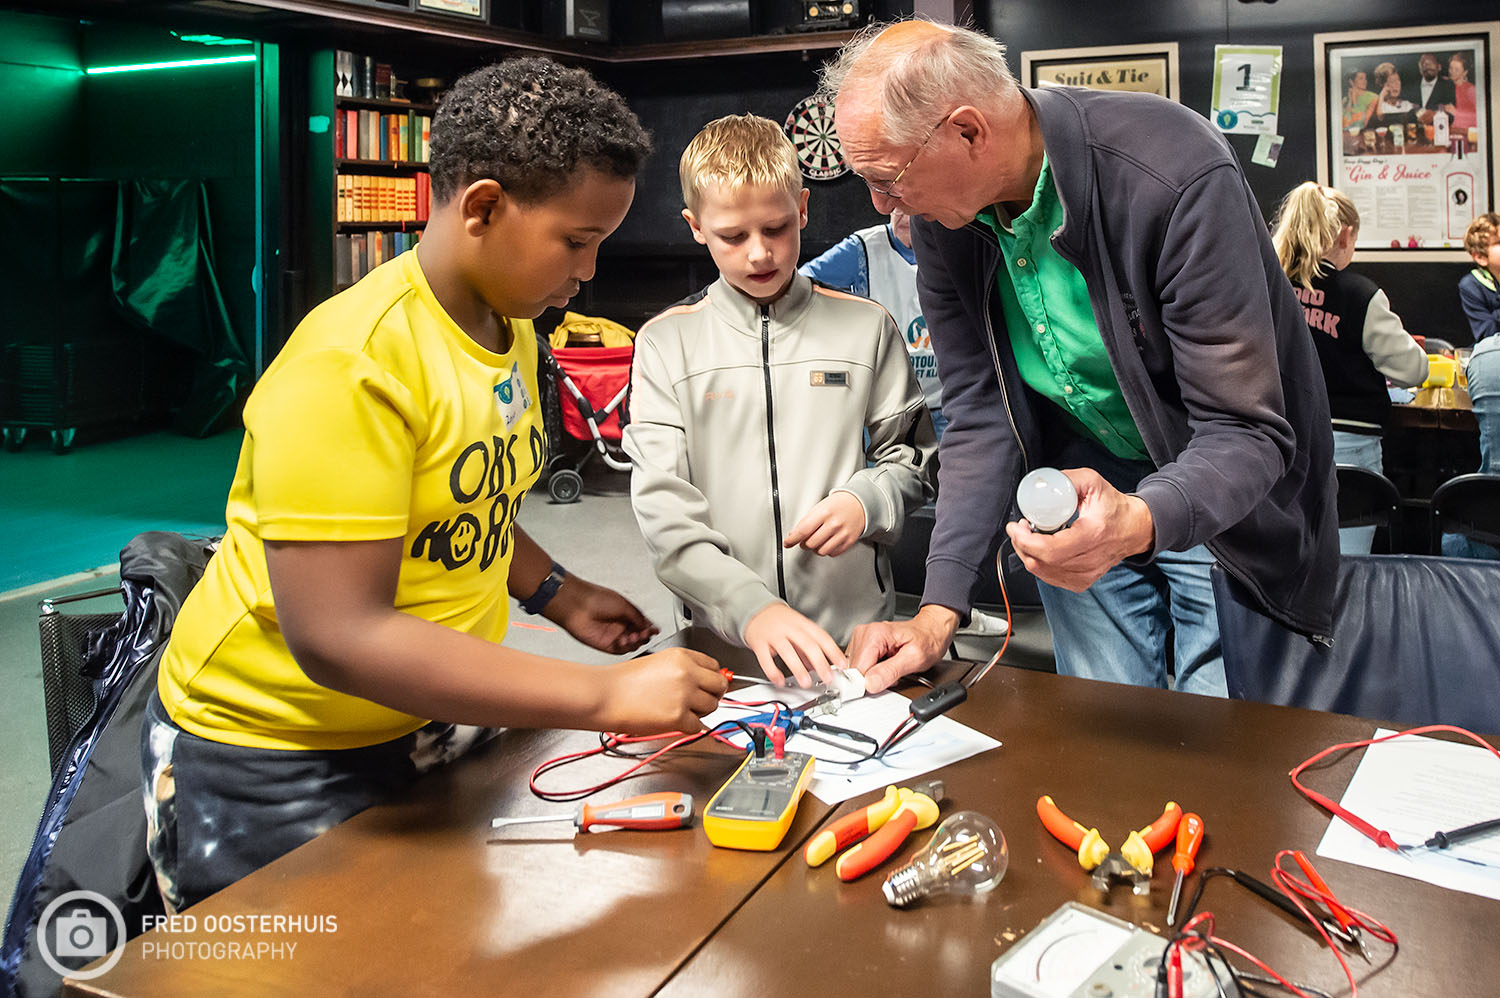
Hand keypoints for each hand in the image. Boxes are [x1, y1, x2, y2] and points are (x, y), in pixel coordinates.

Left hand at [544, 575, 658, 653]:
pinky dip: (626, 647)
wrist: (577, 606)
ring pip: (631, 643)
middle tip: (645, 633)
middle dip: (644, 635)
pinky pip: (620, 650)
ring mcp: (613, 635)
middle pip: (638, 635)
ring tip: (634, 636)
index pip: (642, 623)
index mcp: (625, 612)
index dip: (649, 627)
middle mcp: (619, 624)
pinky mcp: (605, 644)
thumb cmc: (596, 599)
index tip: (654, 629)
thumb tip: (648, 625)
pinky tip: (625, 641)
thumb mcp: (624, 604)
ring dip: (636, 641)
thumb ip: (638, 617)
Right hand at [599, 648, 727, 734]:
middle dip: (712, 695)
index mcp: (682, 656)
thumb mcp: (659, 662)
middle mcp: (687, 673)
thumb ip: (683, 669)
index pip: (714, 667)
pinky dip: (688, 727)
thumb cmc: (624, 681)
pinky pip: (697, 726)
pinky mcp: (678, 717)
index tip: (707, 686)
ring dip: (700, 712)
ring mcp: (684, 695)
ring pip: (712, 707)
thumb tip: (703, 681)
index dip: (711, 678)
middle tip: (699, 701)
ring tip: (680, 710)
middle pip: (719, 686)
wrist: (606, 695)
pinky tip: (673, 721)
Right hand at [743, 602, 845, 687]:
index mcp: (802, 624)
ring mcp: (773, 635)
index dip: (833, 651)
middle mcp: (789, 628)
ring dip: (798, 669)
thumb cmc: (779, 621)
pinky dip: (773, 672)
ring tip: (806, 682)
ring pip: (787, 651)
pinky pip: (766, 659)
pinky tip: (780, 681)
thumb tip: (819, 666)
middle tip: (828, 677)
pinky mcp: (759, 643)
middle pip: (807, 644)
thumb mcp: (798, 628)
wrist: (755, 610)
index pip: (822, 637)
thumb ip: (807, 648)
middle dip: (820, 662)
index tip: (842, 664)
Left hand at [783, 492, 865, 556]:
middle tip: (805, 539)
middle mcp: (834, 524)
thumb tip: (794, 535)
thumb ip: (806, 521)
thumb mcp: (819, 507)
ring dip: (815, 548)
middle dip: (804, 543)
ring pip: (821, 551)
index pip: (803, 530)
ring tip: (818, 540)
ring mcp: (842, 534)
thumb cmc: (838, 505)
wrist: (859, 504)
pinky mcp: (849, 541)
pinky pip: (832, 553)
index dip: (792, 539)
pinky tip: (828, 541)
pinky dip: (827, 550)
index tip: (788, 543)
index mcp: (824, 512)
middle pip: (811, 543)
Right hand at [846, 605, 956, 693]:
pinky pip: (860, 665)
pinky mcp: (862, 644)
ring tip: (890, 666)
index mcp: (874, 635)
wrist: (931, 631)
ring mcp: (861, 638)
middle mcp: (864, 633)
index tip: (882, 684)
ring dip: (872, 674)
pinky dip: (871, 670)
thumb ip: (891, 671)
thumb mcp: (915, 658)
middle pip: (855, 670)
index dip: (868, 683)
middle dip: (872, 678)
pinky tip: (884, 664)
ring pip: (856, 669)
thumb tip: (870, 683)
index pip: (857, 670)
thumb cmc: (927, 640)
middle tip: (892, 672)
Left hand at [1005, 467, 1154, 591]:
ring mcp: (1086, 575)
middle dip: (1021, 545)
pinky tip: (1041, 550)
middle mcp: (1090, 560)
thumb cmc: (1114, 507)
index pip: (1050, 549)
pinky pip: (1050, 578)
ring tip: (1030, 537)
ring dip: (1028, 554)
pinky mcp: (1082, 582)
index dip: (1025, 540)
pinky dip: (1039, 564)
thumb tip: (1044, 485)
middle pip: (1041, 562)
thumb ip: (1067, 479)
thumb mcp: (1093, 482)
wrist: (1135, 529)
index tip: (1017, 527)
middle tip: (1020, 529)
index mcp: (1092, 535)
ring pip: (1042, 572)